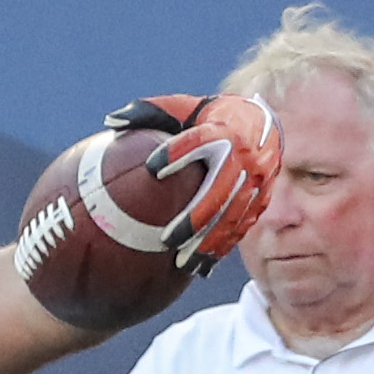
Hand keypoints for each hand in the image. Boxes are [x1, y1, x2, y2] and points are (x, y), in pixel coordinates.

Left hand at [107, 92, 281, 272]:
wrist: (263, 121)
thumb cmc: (209, 116)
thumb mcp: (183, 107)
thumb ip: (149, 112)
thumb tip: (110, 120)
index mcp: (221, 129)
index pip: (199, 140)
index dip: (178, 152)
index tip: (153, 168)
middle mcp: (243, 154)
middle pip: (219, 188)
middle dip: (195, 217)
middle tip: (167, 239)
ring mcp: (257, 177)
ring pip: (234, 213)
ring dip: (210, 241)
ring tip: (185, 263)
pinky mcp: (263, 196)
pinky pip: (244, 224)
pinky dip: (225, 245)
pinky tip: (204, 266)